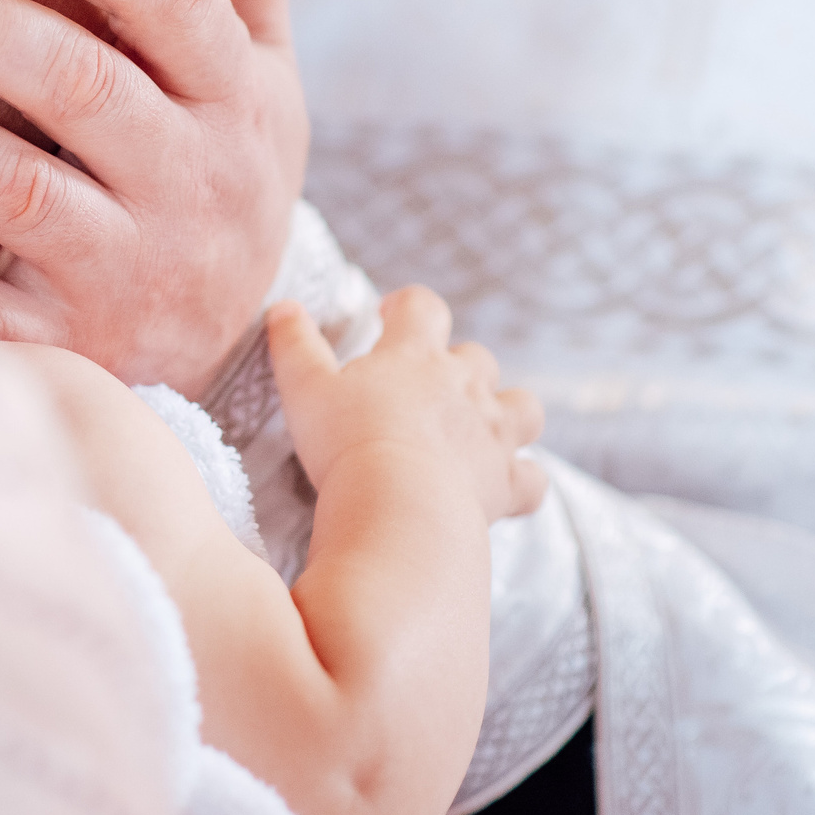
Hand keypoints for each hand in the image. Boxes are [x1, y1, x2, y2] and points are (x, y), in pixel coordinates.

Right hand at [268, 288, 546, 523]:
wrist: (400, 508)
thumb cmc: (347, 443)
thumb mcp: (305, 389)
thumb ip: (294, 344)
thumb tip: (282, 307)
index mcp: (414, 355)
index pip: (421, 306)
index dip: (407, 306)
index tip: (388, 315)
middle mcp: (463, 385)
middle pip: (476, 357)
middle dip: (458, 367)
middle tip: (427, 389)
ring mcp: (492, 433)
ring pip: (523, 407)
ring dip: (508, 413)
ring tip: (485, 427)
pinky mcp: (506, 482)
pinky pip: (532, 478)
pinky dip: (523, 479)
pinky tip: (506, 485)